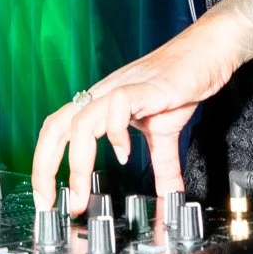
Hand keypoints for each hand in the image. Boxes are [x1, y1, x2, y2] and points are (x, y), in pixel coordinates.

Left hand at [31, 22, 239, 212]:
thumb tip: (169, 195)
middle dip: (43, 167)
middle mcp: (103, 95)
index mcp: (101, 104)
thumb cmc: (181, 82)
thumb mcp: (165, 132)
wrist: (208, 51)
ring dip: (77, 163)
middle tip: (47, 202)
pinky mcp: (144, 87)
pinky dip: (115, 134)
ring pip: (80, 123)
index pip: (58, 131)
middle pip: (55, 126)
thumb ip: (162, 165)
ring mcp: (120, 89)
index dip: (44, 162)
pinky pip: (116, 107)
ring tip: (81, 193)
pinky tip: (125, 155)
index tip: (47, 198)